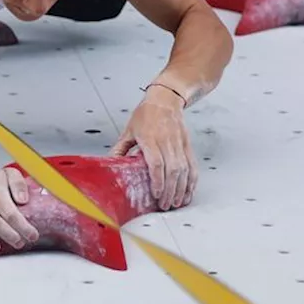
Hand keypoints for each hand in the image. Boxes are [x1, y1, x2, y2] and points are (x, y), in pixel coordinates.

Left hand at [110, 85, 197, 209]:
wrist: (165, 99)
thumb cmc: (145, 114)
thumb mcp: (129, 130)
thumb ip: (120, 149)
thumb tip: (111, 164)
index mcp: (149, 138)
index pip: (156, 162)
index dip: (157, 180)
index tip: (156, 194)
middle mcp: (166, 141)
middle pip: (172, 170)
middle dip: (169, 190)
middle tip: (164, 205)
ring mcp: (179, 143)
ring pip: (184, 169)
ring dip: (181, 189)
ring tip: (176, 203)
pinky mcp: (187, 144)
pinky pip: (192, 165)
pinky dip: (192, 180)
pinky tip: (188, 192)